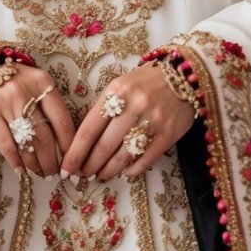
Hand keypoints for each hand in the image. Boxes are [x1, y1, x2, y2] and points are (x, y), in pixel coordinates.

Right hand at [0, 62, 74, 178]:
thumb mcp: (35, 81)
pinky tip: (21, 170)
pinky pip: (5, 144)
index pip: (62, 119)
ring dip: (35, 164)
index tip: (71, 161)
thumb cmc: (13, 77)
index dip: (69, 145)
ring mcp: (5, 103)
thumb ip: (48, 103)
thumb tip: (64, 140)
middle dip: (52, 161)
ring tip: (40, 173)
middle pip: (45, 136)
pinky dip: (15, 160)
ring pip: (26, 142)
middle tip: (54, 173)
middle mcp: (25, 92)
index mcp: (42, 82)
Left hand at [59, 62, 194, 181]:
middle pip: (105, 146)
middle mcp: (133, 106)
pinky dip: (134, 170)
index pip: (89, 128)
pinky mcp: (169, 133)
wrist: (184, 74)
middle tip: (83, 175)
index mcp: (116, 92)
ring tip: (101, 176)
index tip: (66, 168)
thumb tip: (86, 142)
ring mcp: (153, 120)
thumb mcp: (120, 86)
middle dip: (90, 165)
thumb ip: (105, 109)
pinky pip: (147, 158)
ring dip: (109, 170)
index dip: (75, 152)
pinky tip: (125, 173)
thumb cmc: (146, 82)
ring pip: (124, 155)